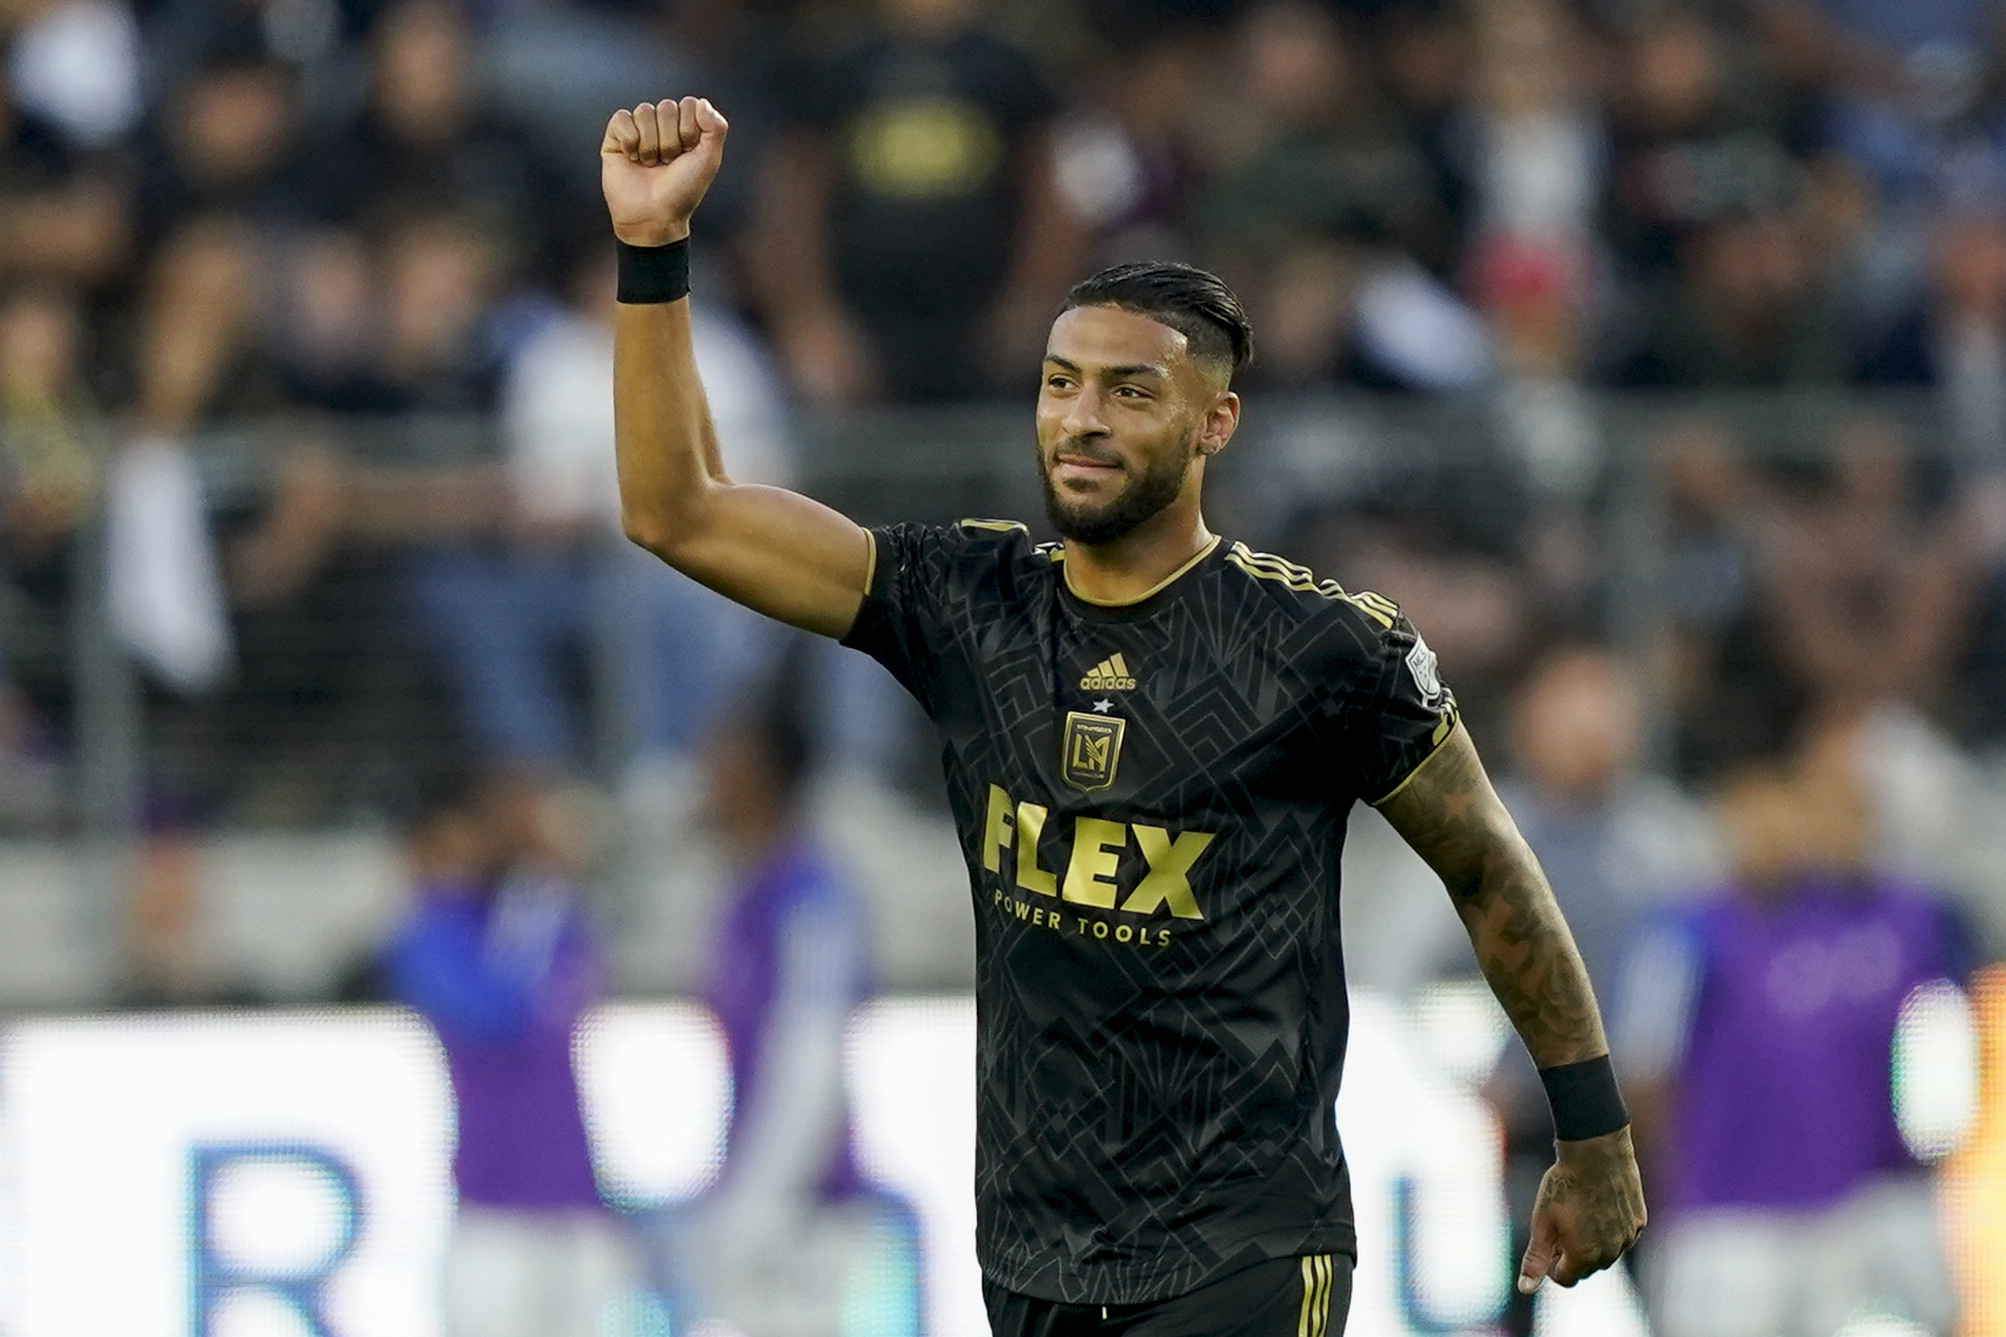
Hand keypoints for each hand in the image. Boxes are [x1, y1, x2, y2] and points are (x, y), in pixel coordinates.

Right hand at [601, 97, 727, 246]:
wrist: (654, 216)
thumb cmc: (683, 190)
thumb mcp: (709, 161)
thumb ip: (716, 128)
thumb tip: (701, 102)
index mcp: (686, 126)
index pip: (689, 104)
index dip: (690, 130)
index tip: (688, 154)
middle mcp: (662, 125)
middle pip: (667, 107)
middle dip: (670, 140)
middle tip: (668, 163)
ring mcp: (639, 129)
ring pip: (644, 111)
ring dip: (651, 144)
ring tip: (650, 164)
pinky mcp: (616, 136)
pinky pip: (622, 118)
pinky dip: (630, 141)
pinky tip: (632, 159)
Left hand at [1517, 1126, 1646, 1292]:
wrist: (1596, 1152)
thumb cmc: (1564, 1186)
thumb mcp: (1542, 1223)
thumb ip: (1535, 1259)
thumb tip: (1525, 1289)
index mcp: (1584, 1257)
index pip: (1566, 1279)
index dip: (1552, 1266)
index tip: (1548, 1246)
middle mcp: (1610, 1253)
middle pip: (1587, 1268)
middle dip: (1572, 1255)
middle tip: (1561, 1227)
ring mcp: (1628, 1238)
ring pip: (1607, 1253)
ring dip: (1593, 1244)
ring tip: (1579, 1215)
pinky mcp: (1639, 1221)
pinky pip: (1623, 1236)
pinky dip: (1611, 1229)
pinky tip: (1599, 1207)